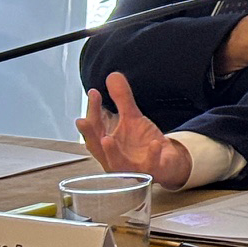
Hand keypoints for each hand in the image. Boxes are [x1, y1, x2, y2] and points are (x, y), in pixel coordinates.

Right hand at [75, 73, 190, 189]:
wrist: (166, 163)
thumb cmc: (141, 144)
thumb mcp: (132, 118)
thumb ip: (122, 99)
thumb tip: (112, 75)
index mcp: (107, 146)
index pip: (95, 128)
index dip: (93, 111)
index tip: (93, 92)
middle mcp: (114, 159)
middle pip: (98, 148)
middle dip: (89, 135)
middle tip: (82, 120)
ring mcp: (132, 168)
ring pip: (117, 163)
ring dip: (112, 152)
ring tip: (107, 139)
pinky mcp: (152, 171)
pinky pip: (151, 166)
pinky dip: (152, 155)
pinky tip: (155, 143)